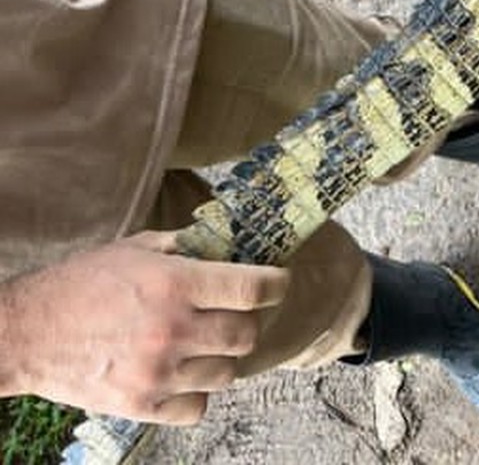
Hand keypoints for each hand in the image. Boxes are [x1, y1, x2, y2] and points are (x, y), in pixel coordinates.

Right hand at [0, 231, 288, 423]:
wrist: (30, 332)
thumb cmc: (82, 282)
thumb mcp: (135, 248)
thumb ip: (182, 245)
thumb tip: (222, 240)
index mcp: (176, 283)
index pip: (253, 287)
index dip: (276, 283)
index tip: (280, 281)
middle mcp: (174, 328)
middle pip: (247, 333)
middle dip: (249, 320)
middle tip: (239, 313)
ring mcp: (160, 372)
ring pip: (227, 372)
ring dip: (224, 356)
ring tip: (207, 343)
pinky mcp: (143, 405)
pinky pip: (198, 406)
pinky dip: (199, 391)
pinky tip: (186, 373)